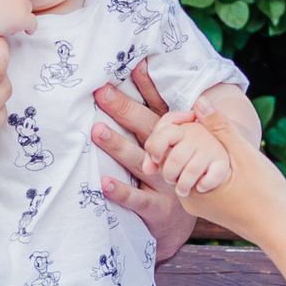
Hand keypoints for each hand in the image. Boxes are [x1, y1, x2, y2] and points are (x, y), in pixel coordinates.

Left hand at [90, 64, 195, 258]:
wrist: (188, 220)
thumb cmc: (172, 172)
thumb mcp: (172, 144)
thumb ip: (156, 113)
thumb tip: (139, 69)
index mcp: (173, 138)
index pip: (158, 107)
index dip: (146, 86)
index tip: (132, 64)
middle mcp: (171, 156)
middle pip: (148, 130)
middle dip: (124, 110)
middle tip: (101, 93)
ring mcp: (164, 182)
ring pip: (140, 161)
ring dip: (118, 147)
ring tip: (96, 131)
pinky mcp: (158, 209)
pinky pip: (138, 199)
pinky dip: (121, 191)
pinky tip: (103, 182)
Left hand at [163, 103, 285, 247]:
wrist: (282, 232)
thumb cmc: (266, 195)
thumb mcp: (244, 155)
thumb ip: (220, 127)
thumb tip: (198, 100)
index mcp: (190, 187)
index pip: (167, 153)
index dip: (178, 132)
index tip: (194, 121)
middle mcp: (189, 200)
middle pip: (177, 162)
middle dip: (188, 144)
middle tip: (206, 130)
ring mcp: (201, 207)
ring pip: (190, 172)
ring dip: (200, 156)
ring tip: (219, 144)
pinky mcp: (212, 210)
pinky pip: (201, 183)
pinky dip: (208, 170)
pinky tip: (228, 162)